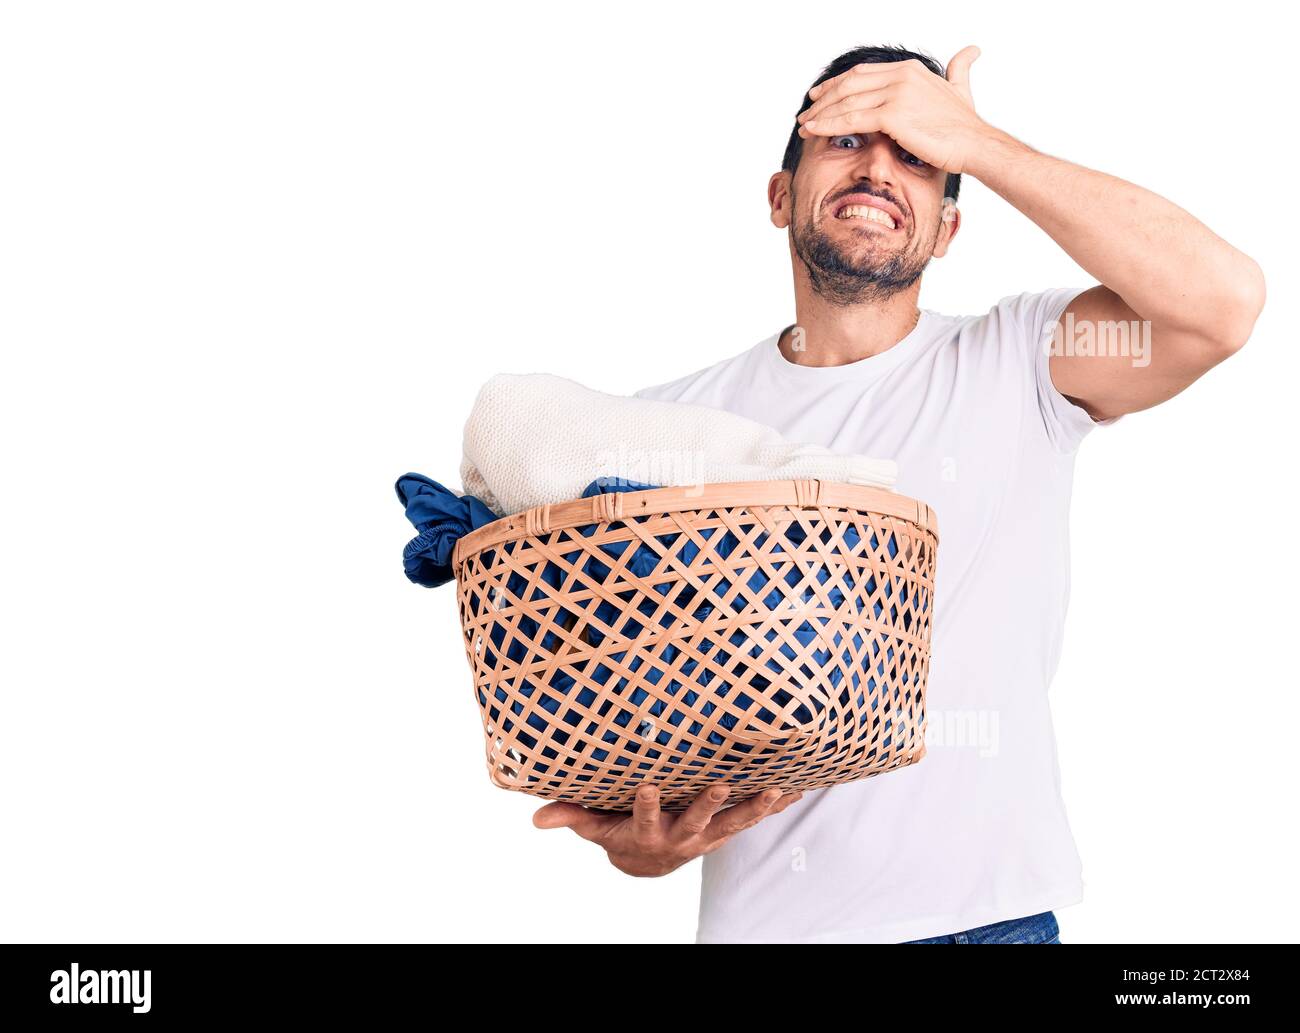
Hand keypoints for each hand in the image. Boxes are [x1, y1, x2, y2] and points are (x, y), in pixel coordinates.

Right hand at [533, 783, 804, 876]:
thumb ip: (570, 818)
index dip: (647, 803)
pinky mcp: (725, 830)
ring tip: (778, 789)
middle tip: (723, 785)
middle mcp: (681, 837)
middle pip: (697, 821)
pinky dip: (776, 805)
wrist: (648, 863)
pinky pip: (753, 819)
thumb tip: (536, 819)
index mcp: (647, 832)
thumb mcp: (593, 827)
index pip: (644, 817)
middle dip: (709, 803)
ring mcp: (707, 836)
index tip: (649, 785)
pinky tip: (798, 789)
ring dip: (757, 807)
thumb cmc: (618, 832)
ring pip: (734, 823)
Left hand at [796, 46, 987, 173]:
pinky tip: (814, 130)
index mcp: (909, 69)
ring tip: (804, 125)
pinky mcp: (893, 114)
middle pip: (849, 84)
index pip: (862, 73)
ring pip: (846, 101)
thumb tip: (971, 51)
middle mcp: (901, 76)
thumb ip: (957, 70)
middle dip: (824, 99)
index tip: (821, 96)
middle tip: (807, 112)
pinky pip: (851, 119)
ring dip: (821, 114)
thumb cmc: (966, 125)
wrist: (974, 144)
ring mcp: (896, 93)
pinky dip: (828, 124)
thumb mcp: (960, 89)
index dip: (838, 84)